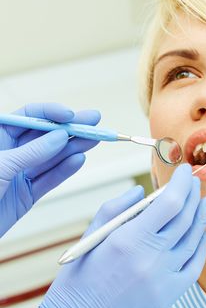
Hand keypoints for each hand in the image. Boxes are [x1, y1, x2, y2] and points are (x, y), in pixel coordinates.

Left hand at [0, 103, 99, 235]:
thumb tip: (61, 136)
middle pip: (46, 135)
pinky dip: (65, 170)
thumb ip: (32, 151)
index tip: (72, 116)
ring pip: (52, 157)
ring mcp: (20, 173)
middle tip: (95, 120)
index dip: (52, 113)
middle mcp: (11, 152)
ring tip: (95, 139)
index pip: (29, 116)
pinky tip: (79, 159)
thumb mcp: (1, 166)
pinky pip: (50, 179)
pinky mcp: (27, 194)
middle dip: (71, 127)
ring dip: (74, 147)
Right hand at [30, 164, 205, 307]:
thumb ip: (118, 207)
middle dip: (193, 194)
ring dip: (202, 216)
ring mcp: (164, 278)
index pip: (169, 203)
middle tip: (195, 182)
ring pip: (194, 239)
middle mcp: (151, 258)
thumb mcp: (92, 234)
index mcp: (129, 240)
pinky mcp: (170, 294)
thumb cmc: (82, 276)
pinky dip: (201, 245)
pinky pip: (195, 264)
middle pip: (185, 218)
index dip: (181, 183)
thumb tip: (142, 191)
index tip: (184, 171)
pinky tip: (201, 232)